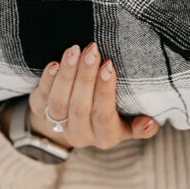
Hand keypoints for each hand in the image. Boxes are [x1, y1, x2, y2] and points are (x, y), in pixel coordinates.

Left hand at [28, 43, 159, 148]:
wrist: (77, 120)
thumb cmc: (111, 116)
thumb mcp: (130, 124)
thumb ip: (142, 127)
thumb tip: (149, 123)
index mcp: (106, 137)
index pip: (104, 115)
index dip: (104, 91)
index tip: (108, 66)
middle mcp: (81, 135)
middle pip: (80, 106)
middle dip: (86, 76)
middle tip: (93, 51)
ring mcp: (58, 126)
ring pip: (59, 102)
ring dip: (67, 74)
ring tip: (74, 50)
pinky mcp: (40, 112)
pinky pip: (42, 97)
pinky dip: (48, 80)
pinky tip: (56, 63)